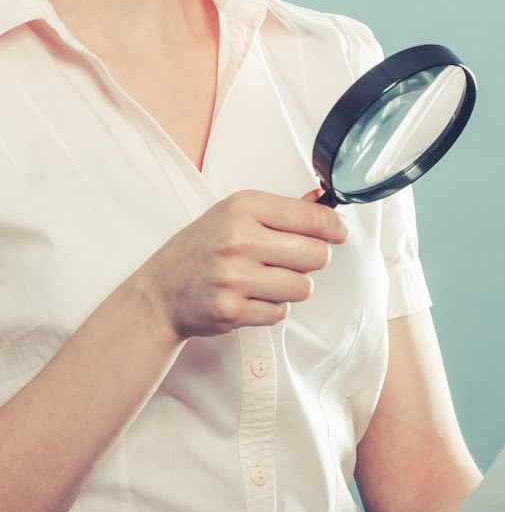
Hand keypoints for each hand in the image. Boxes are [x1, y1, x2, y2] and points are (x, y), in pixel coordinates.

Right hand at [135, 189, 347, 339]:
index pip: (315, 218)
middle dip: (312, 260)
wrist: (160, 292)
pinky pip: (281, 312)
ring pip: (304, 287)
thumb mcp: (235, 215)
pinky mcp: (233, 310)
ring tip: (265, 280)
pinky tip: (250, 297)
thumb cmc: (203, 249)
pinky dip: (272, 308)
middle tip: (290, 261)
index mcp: (243, 207)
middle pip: (318, 255)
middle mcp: (239, 239)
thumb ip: (283, 209)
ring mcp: (234, 276)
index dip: (335, 228)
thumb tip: (323, 199)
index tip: (338, 233)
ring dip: (291, 287)